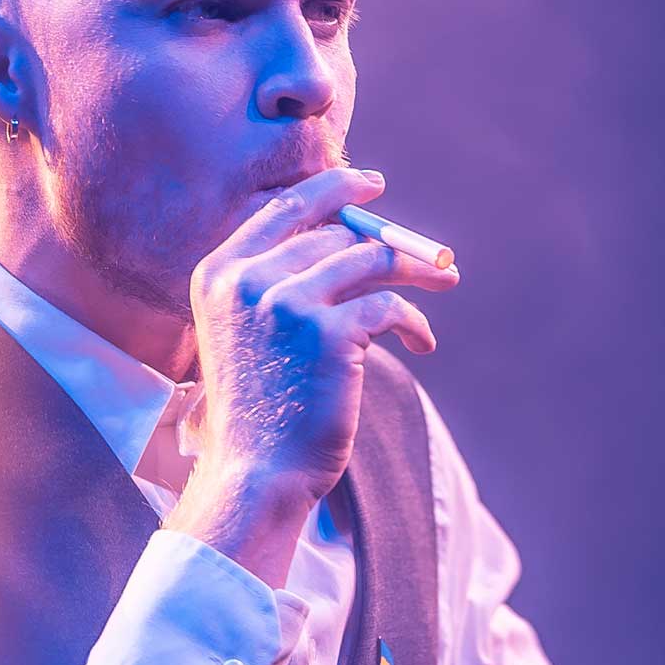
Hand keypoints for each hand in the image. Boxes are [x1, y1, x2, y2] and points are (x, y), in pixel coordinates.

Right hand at [170, 163, 456, 590]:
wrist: (253, 478)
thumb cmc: (257, 416)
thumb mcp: (247, 337)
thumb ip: (277, 286)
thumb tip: (358, 238)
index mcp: (219, 276)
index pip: (286, 208)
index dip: (335, 189)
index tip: (372, 186)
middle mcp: (248, 281)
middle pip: (337, 234)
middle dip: (389, 241)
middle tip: (431, 257)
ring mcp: (287, 304)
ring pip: (372, 258)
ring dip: (418, 270)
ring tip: (445, 282)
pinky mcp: (329, 333)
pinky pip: (390, 306)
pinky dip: (415, 323)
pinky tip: (422, 343)